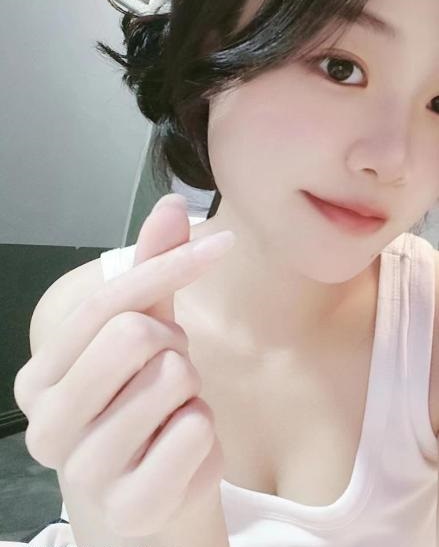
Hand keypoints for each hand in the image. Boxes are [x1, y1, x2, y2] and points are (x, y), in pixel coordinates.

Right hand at [14, 193, 234, 538]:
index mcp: (40, 377)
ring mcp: (83, 471)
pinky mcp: (130, 504)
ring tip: (170, 412)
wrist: (150, 502)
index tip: (219, 245)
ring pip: (172, 378)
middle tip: (167, 370)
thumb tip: (172, 202)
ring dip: (189, 389)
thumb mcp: (143, 333)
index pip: (106, 302)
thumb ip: (152, 271)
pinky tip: (181, 448)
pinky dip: (203, 429)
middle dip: (172, 343)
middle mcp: (47, 424)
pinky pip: (194, 431)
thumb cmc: (141, 406)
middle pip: (135, 334)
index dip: (168, 267)